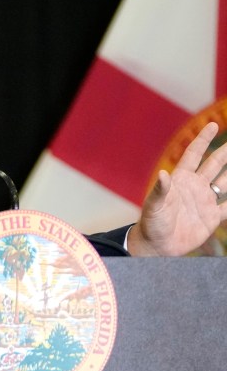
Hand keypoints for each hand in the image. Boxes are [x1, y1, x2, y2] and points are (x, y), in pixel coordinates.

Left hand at [128, 122, 226, 255]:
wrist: (158, 245)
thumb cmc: (152, 222)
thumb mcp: (154, 205)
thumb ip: (160, 190)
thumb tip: (163, 174)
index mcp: (180, 179)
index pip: (194, 155)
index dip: (203, 140)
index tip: (212, 125)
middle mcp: (195, 187)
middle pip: (213, 164)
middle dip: (224, 152)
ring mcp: (205, 201)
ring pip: (225, 182)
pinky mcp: (212, 217)